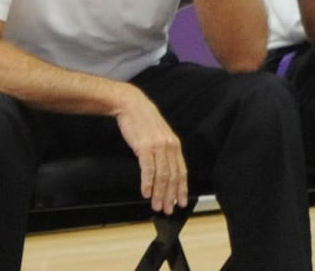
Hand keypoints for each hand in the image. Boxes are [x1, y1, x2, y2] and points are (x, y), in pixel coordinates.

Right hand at [113, 85, 188, 213]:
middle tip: (169, 209)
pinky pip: (148, 169)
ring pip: (162, 176)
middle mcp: (169, 146)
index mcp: (174, 145)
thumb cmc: (143, 121)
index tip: (182, 201)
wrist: (131, 105)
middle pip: (173, 177)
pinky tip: (146, 193)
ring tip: (157, 206)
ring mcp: (158, 146)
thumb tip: (164, 170)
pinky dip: (148, 183)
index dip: (182, 188)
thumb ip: (164, 151)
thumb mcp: (159, 135)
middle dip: (171, 196)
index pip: (181, 171)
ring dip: (160, 194)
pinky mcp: (145, 147)